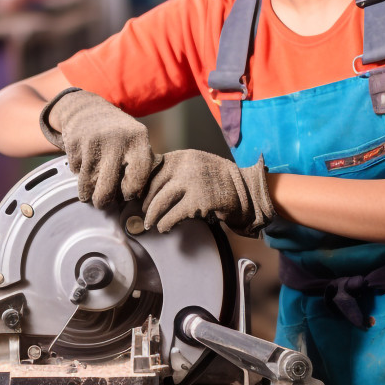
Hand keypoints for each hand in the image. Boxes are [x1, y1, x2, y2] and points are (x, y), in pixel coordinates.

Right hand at [40, 88, 157, 206]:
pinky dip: (79, 173)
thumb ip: (141, 165)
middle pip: (107, 188)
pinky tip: (84, 162)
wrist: (86, 109)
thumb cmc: (118, 134)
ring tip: (91, 187)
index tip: (127, 194)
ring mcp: (93, 141)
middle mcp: (116, 140)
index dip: (131, 191)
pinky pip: (76, 171)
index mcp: (138, 139)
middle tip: (102, 202)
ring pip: (87, 184)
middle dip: (103, 201)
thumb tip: (138, 198)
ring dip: (87, 191)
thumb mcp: (136, 141)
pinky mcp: (74, 143)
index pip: (138, 177)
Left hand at [142, 150, 274, 233]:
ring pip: (159, 203)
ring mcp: (192, 183)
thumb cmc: (217, 181)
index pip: (151, 170)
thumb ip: (174, 171)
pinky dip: (164, 224)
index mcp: (181, 156)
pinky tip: (164, 227)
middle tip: (145, 213)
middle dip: (145, 203)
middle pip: (152, 187)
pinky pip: (172, 216)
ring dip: (152, 216)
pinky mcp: (198, 202)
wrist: (246, 190)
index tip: (138, 197)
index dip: (142, 186)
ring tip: (151, 223)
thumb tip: (145, 187)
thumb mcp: (195, 166)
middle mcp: (185, 166)